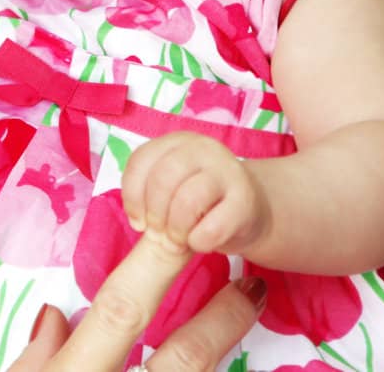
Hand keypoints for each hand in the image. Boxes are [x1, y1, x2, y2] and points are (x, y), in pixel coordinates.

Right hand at [9, 230, 264, 370]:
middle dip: (221, 320)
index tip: (183, 235)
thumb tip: (56, 315)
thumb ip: (36, 356)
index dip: (156, 267)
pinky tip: (219, 360)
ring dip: (222, 350)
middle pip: (183, 358)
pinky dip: (207, 371)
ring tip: (246, 314)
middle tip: (252, 286)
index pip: (121, 310)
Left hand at [121, 132, 269, 254]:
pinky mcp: (246, 200)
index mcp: (178, 141)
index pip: (141, 161)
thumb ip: (149, 194)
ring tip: (178, 241)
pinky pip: (212, 228)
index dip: (132, 196)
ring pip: (186, 202)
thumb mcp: (171, 189)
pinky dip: (198, 242)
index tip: (137, 221)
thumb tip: (139, 221)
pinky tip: (200, 241)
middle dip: (154, 214)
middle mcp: (203, 148)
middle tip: (158, 234)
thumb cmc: (202, 202)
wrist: (251, 212)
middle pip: (162, 179)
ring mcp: (227, 171)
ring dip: (175, 231)